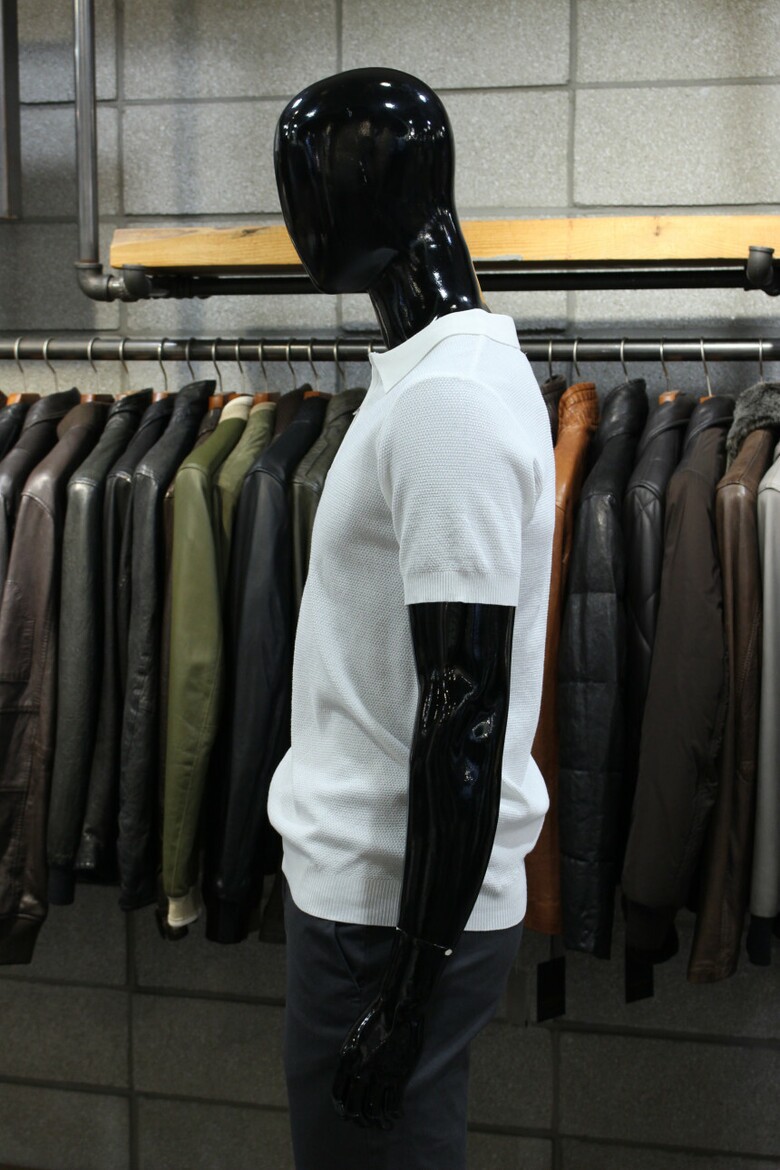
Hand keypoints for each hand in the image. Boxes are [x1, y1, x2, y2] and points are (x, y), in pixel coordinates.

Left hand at [331, 993, 424, 1127]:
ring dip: (376, 1122)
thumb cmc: (375, 1019)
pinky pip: (390, 1105)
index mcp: (346, 1060)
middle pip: (353, 1108)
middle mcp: (359, 1071)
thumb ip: (349, 1059)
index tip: (346, 1114)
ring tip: (382, 1124)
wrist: (396, 1010)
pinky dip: (393, 1113)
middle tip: (364, 1124)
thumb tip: (348, 1078)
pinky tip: (396, 1114)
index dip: (340, 1108)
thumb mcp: (354, 1038)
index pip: (337, 1095)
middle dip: (358, 1120)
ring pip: (372, 1111)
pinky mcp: (396, 1076)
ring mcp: (378, 1075)